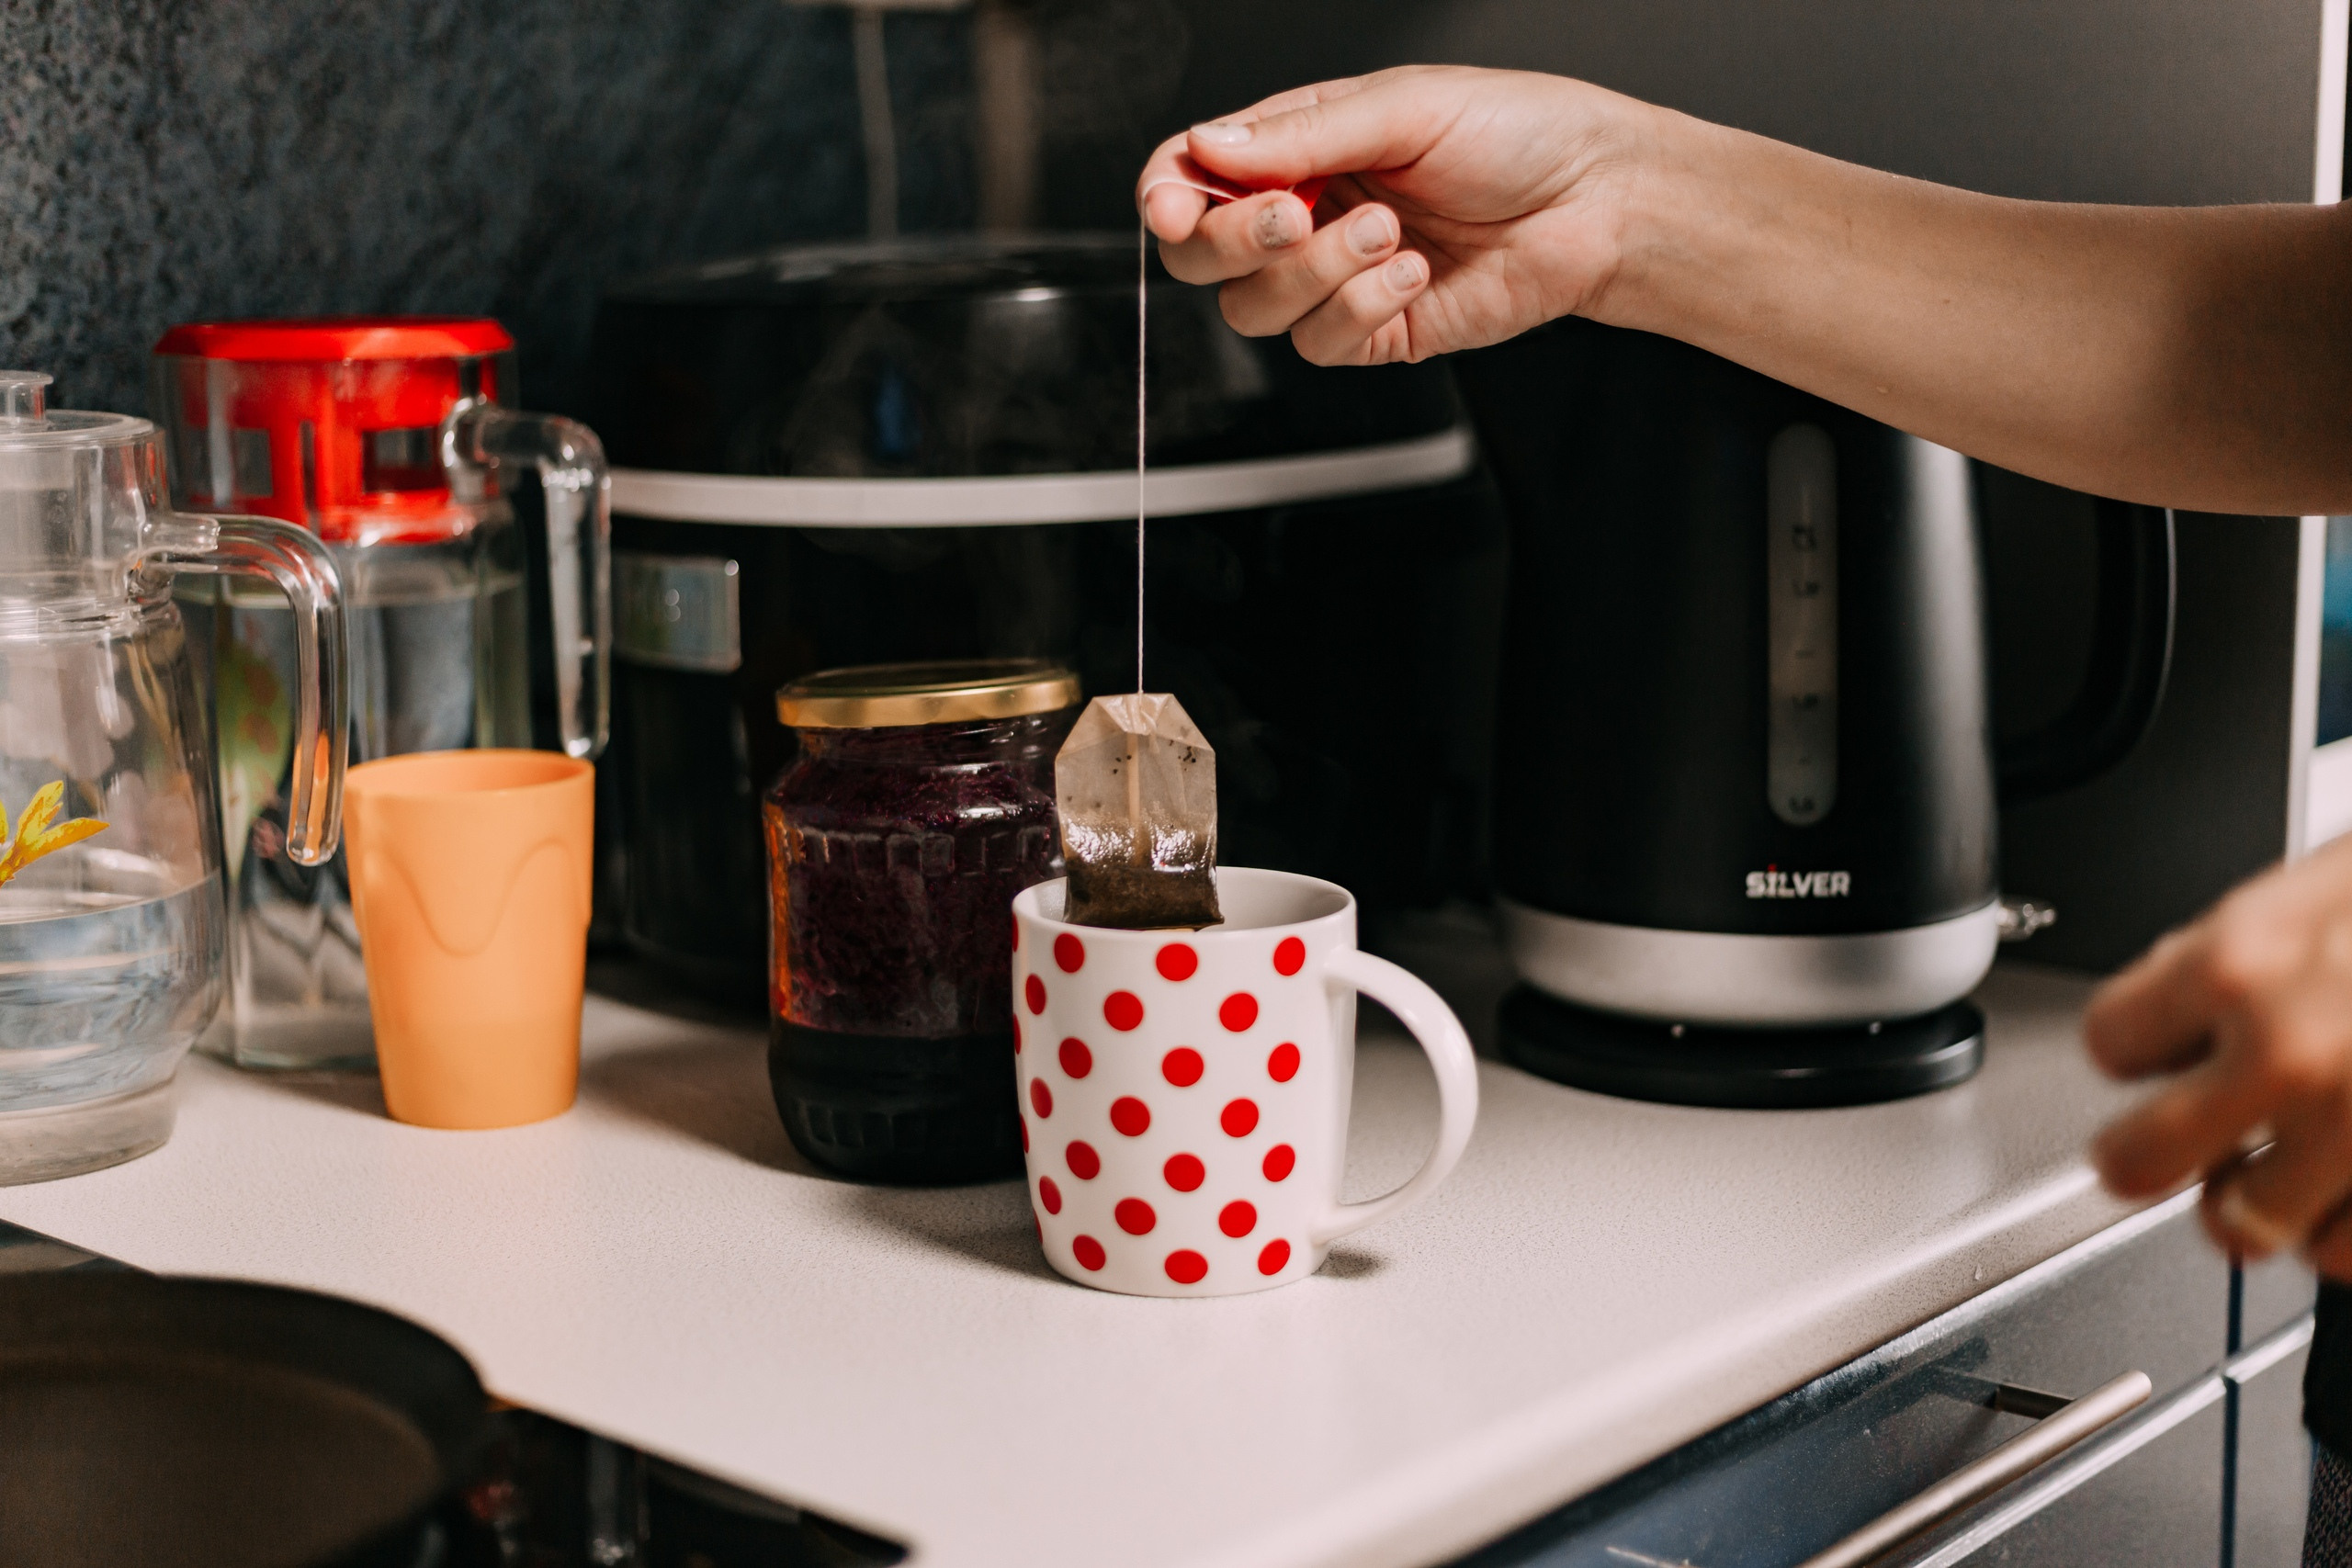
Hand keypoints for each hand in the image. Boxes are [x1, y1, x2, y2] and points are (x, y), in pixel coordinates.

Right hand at [1137, 66, 1649, 365]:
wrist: (1601, 200)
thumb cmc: (1520, 132)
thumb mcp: (1403, 106)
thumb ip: (1299, 132)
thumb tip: (1207, 146)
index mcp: (1300, 144)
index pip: (1194, 175)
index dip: (1167, 195)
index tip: (1173, 207)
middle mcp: (1309, 212)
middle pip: (1204, 256)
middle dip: (1232, 242)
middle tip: (1290, 216)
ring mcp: (1338, 278)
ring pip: (1256, 309)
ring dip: (1318, 273)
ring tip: (1391, 234)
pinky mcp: (1376, 332)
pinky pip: (1321, 344)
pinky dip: (1363, 308)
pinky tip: (1416, 273)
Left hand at [2084, 833, 2351, 1278]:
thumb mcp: (2328, 884)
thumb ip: (2241, 950)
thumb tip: (2179, 996)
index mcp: (2244, 963)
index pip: (2111, 1042)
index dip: (2140, 1046)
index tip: (2159, 1049)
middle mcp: (2289, 1056)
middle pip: (2134, 1161)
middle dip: (2150, 1152)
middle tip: (2174, 1142)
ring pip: (2239, 1224)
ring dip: (2261, 1195)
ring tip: (2297, 1156)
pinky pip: (2344, 1254)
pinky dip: (2350, 1227)